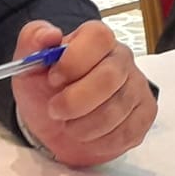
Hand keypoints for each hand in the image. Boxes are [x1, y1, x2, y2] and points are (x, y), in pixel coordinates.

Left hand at [10, 19, 157, 167]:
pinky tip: (89, 136)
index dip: (74, 61)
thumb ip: (32, 40)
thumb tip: (51, 34)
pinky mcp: (145, 114)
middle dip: (75, 101)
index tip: (53, 80)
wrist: (56, 122)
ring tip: (69, 126)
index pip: (98, 37)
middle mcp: (122, 58)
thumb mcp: (28, 63)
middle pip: (109, 76)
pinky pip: (128, 131)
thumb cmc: (45, 89)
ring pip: (117, 109)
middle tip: (55, 111)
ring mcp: (138, 86)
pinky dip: (101, 142)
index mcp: (96, 39)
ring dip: (83, 126)